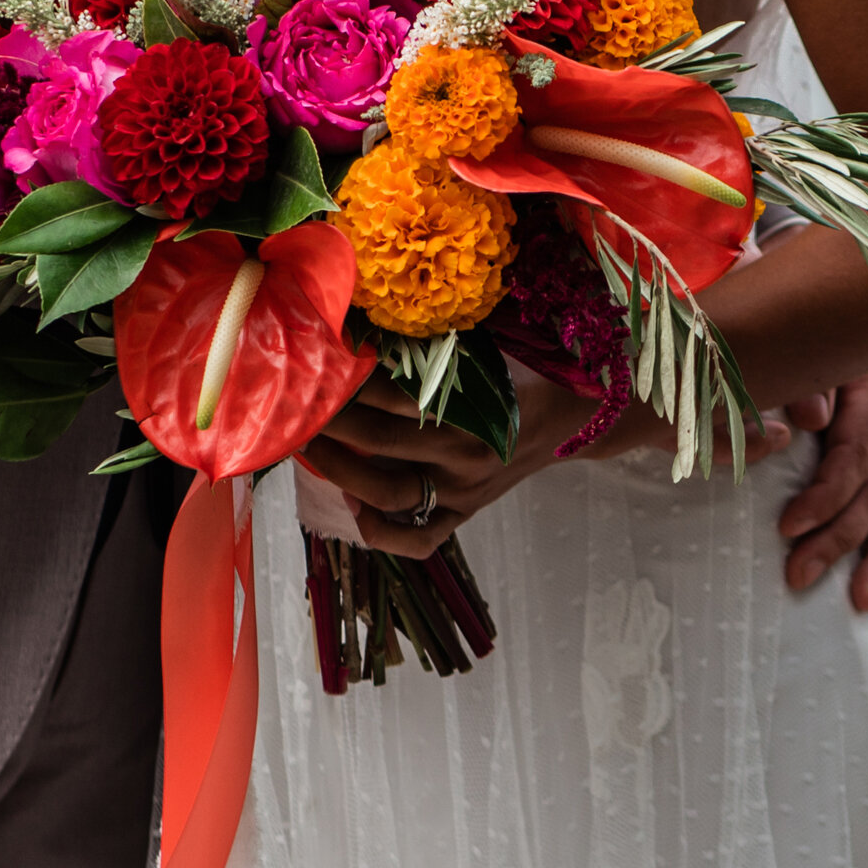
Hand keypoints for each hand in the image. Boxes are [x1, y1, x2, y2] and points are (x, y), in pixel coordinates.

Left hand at [300, 364, 597, 556]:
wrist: (569, 417)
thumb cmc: (519, 373)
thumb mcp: (483, 352)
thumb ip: (432, 348)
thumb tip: (364, 327)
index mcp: (473, 408)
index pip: (396, 396)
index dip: (351, 382)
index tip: (319, 363)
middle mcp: (465, 455)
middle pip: (380, 443)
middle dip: (331, 423)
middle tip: (297, 403)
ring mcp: (463, 493)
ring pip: (389, 494)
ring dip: (339, 471)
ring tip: (309, 447)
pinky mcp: (462, 517)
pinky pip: (417, 540)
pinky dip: (380, 530)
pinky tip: (356, 505)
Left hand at [775, 367, 867, 611]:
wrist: (775, 344)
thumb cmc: (769, 349)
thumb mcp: (783, 353)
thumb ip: (797, 378)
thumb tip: (815, 418)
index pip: (858, 452)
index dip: (828, 494)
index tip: (787, 528)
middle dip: (839, 539)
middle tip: (796, 575)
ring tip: (858, 602)